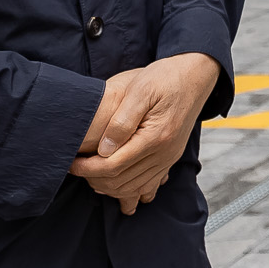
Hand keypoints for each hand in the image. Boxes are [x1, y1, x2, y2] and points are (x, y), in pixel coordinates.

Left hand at [70, 53, 220, 214]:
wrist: (196, 75)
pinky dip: (134, 192)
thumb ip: (122, 121)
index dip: (87, 169)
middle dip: (95, 180)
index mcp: (155, 137)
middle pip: (122, 182)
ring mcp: (169, 157)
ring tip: (92, 178)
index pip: (113, 166)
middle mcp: (164, 153)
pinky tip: (121, 190)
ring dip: (111, 189)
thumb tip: (104, 149)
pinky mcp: (171, 157)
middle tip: (78, 169)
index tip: (72, 163)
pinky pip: (151, 185)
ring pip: (136, 188)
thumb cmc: (166, 77)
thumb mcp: (140, 90)